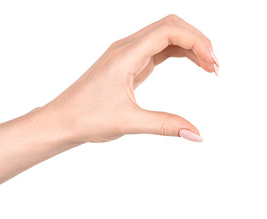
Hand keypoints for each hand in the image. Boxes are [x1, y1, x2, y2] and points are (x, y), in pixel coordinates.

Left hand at [43, 14, 218, 142]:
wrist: (61, 120)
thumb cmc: (85, 118)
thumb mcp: (128, 122)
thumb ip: (165, 125)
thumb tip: (196, 134)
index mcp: (125, 56)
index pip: (169, 30)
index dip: (197, 42)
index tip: (212, 65)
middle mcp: (125, 48)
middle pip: (170, 26)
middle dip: (197, 40)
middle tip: (214, 66)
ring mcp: (126, 54)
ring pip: (164, 36)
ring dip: (189, 46)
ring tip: (208, 67)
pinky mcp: (126, 64)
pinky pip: (157, 49)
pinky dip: (177, 53)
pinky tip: (190, 65)